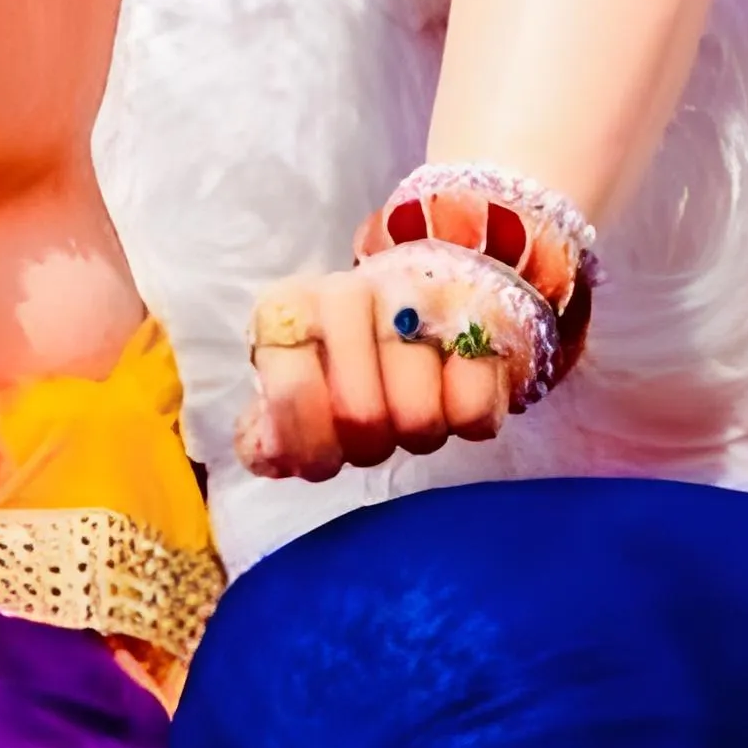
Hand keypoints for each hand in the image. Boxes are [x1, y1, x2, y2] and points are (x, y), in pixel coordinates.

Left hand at [235, 265, 511, 479]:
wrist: (415, 299)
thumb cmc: (344, 358)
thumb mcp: (295, 383)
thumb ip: (271, 429)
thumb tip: (268, 454)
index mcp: (289, 309)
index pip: (293, 396)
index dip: (312, 446)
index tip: (326, 452)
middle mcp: (345, 293)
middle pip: (361, 418)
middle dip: (369, 445)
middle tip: (375, 433)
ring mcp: (414, 298)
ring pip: (418, 415)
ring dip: (418, 434)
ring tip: (413, 415)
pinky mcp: (479, 316)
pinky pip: (474, 407)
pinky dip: (466, 421)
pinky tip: (453, 400)